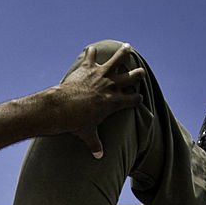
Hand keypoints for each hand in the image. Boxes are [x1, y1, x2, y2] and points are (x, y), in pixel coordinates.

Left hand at [52, 43, 145, 157]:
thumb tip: (99, 157)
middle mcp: (111, 86)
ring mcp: (101, 75)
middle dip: (137, 74)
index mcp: (114, 102)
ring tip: (128, 47)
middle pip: (131, 77)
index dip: (136, 99)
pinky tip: (92, 49)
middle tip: (141, 72)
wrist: (64, 107)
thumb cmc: (77, 122)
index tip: (138, 98)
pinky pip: (92, 55)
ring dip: (123, 53)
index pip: (132, 99)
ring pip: (117, 60)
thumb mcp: (88, 134)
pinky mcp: (88, 67)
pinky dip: (91, 52)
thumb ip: (95, 144)